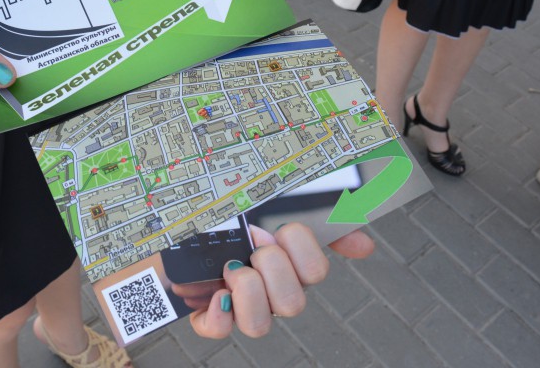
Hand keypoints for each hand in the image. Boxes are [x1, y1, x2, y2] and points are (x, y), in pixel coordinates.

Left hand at [182, 224, 373, 338]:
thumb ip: (316, 225)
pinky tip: (214, 293)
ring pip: (263, 325)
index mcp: (287, 266)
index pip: (316, 270)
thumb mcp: (267, 210)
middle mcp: (267, 291)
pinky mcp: (208, 316)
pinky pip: (220, 330)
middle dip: (272, 268)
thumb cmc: (224, 222)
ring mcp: (239, 307)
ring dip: (247, 291)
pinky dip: (217, 313)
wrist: (174, 232)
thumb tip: (366, 246)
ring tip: (230, 270)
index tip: (279, 230)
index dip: (300, 249)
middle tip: (252, 249)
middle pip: (295, 303)